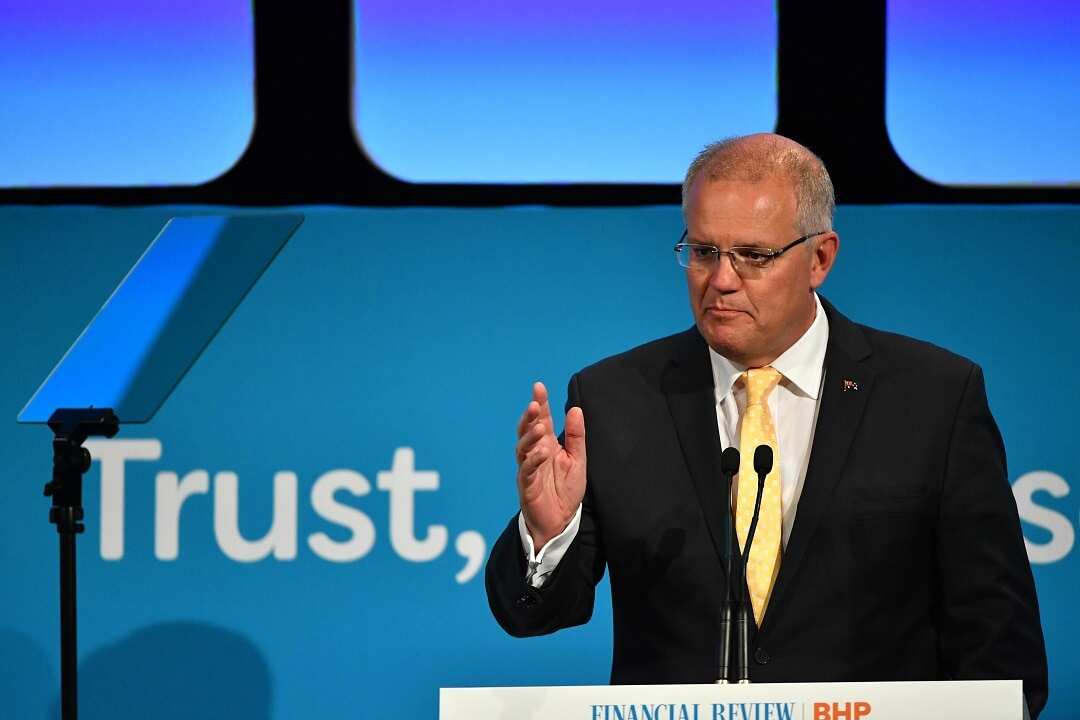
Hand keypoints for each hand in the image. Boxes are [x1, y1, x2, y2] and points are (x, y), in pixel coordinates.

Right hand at [515, 381, 586, 549]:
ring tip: (539, 428)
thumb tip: (575, 409)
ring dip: (529, 436)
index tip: (538, 387)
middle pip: (527, 430)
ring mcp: (529, 468)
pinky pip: (527, 470)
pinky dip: (532, 460)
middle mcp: (535, 453)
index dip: (540, 403)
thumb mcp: (578, 459)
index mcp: (547, 444)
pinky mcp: (527, 485)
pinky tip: (541, 452)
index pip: (541, 419)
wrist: (561, 520)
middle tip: (534, 404)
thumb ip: (575, 436)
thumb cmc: (566, 489)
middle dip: (529, 417)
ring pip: (523, 448)